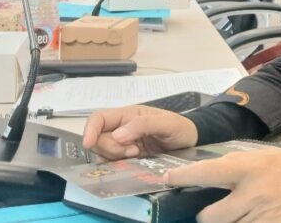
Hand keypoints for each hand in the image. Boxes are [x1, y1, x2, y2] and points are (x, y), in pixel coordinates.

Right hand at [82, 105, 197, 158]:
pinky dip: (118, 165)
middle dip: (110, 147)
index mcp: (128, 115)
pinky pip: (113, 163)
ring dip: (116, 157)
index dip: (89, 129)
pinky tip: (134, 163)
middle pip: (98, 138)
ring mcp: (124, 144)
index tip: (88, 143)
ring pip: (103, 152)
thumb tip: (118, 135)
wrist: (191, 141)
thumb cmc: (180, 127)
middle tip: (133, 151)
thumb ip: (143, 125)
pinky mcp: (128, 158)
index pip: (99, 118)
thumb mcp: (167, 122)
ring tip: (138, 155)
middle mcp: (122, 129)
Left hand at [165, 146, 280, 222]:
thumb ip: (243, 167)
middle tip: (219, 212)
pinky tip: (258, 219)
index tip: (168, 179)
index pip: (208, 172)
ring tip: (245, 215)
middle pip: (209, 217)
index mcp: (252, 167)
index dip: (184, 177)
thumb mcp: (272, 157)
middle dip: (210, 217)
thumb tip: (214, 176)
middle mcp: (252, 192)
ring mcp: (263, 215)